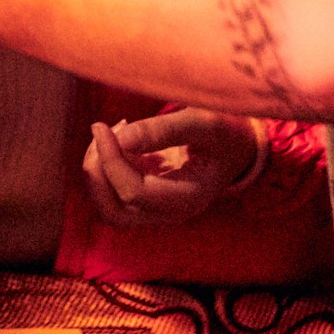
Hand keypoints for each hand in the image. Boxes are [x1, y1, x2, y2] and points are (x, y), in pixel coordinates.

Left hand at [81, 108, 266, 227]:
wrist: (237, 145)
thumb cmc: (224, 131)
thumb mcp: (204, 121)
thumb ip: (164, 129)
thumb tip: (121, 138)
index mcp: (188, 198)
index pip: (135, 193)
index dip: (112, 161)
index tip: (103, 126)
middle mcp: (169, 212)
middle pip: (113, 212)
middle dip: (96, 173)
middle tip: (103, 132)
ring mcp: (155, 208)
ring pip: (107, 207)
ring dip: (96, 171)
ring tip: (109, 133)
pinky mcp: (145, 196)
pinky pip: (111, 193)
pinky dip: (103, 166)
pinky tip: (119, 135)